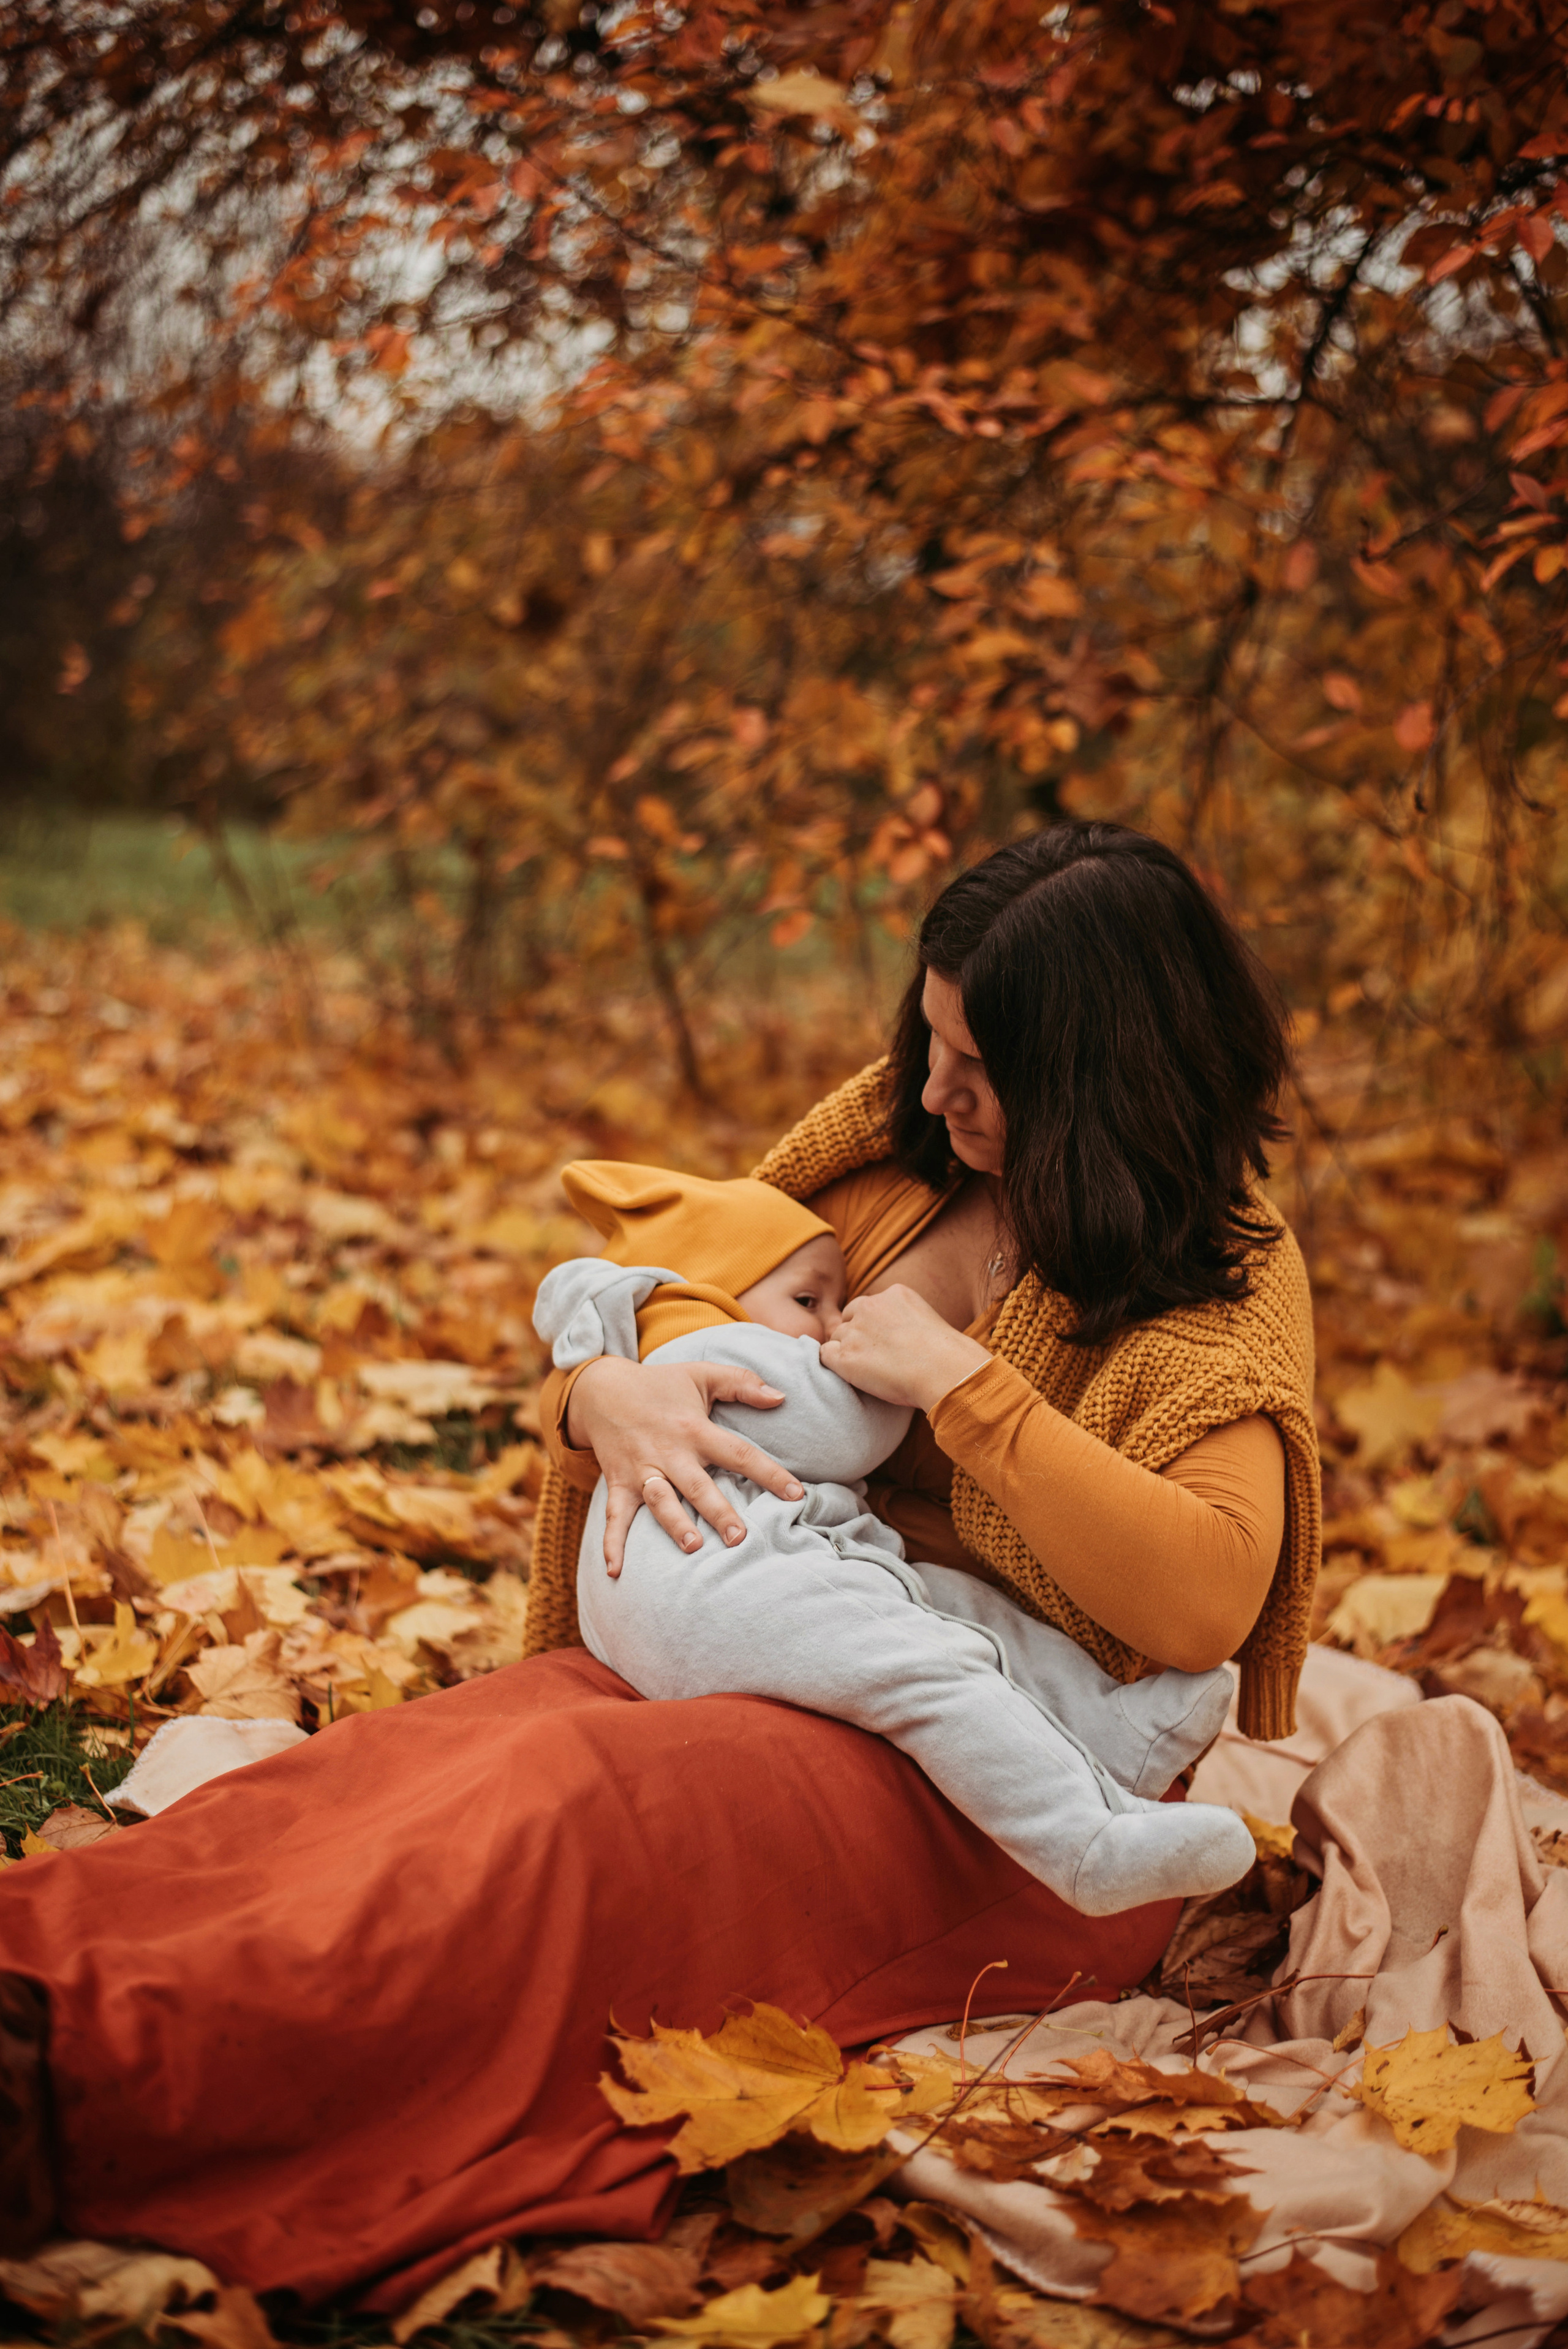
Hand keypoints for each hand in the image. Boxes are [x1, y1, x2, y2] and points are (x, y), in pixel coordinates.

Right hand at [564, 1355, 803, 1574]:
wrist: (601, 1389)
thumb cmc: (660, 1384)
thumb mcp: (702, 1374)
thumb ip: (743, 1383)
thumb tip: (781, 1397)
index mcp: (694, 1429)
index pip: (739, 1454)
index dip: (769, 1474)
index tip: (796, 1495)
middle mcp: (669, 1452)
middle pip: (697, 1485)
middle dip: (717, 1511)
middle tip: (739, 1539)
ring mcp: (642, 1470)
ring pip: (660, 1501)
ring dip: (674, 1525)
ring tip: (692, 1547)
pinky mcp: (618, 1482)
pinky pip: (615, 1516)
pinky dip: (612, 1544)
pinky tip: (615, 1570)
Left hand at [819, 1284, 991, 1412]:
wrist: (942, 1369)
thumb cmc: (946, 1355)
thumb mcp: (930, 1322)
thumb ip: (909, 1321)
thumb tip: (904, 1339)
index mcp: (894, 1294)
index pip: (869, 1306)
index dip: (871, 1325)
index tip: (882, 1342)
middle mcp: (870, 1307)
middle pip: (849, 1318)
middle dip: (856, 1335)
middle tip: (872, 1357)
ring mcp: (855, 1331)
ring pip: (837, 1337)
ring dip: (846, 1351)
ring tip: (867, 1370)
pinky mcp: (845, 1356)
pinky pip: (825, 1354)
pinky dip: (833, 1364)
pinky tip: (850, 1374)